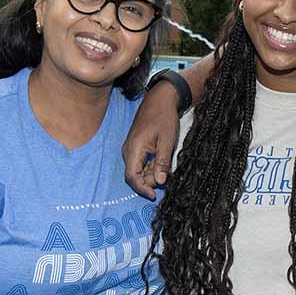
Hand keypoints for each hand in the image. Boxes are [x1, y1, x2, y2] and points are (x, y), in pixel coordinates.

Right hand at [123, 80, 180, 198]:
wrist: (159, 100)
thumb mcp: (167, 141)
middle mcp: (128, 151)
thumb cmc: (163, 117)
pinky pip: (141, 163)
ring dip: (151, 173)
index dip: (142, 188)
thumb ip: (162, 163)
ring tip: (166, 165)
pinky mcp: (135, 147)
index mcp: (134, 149)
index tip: (154, 195)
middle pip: (135, 175)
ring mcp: (131, 149)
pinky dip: (151, 166)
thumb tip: (160, 182)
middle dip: (150, 180)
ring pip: (138, 170)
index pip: (132, 177)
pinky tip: (162, 161)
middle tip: (167, 175)